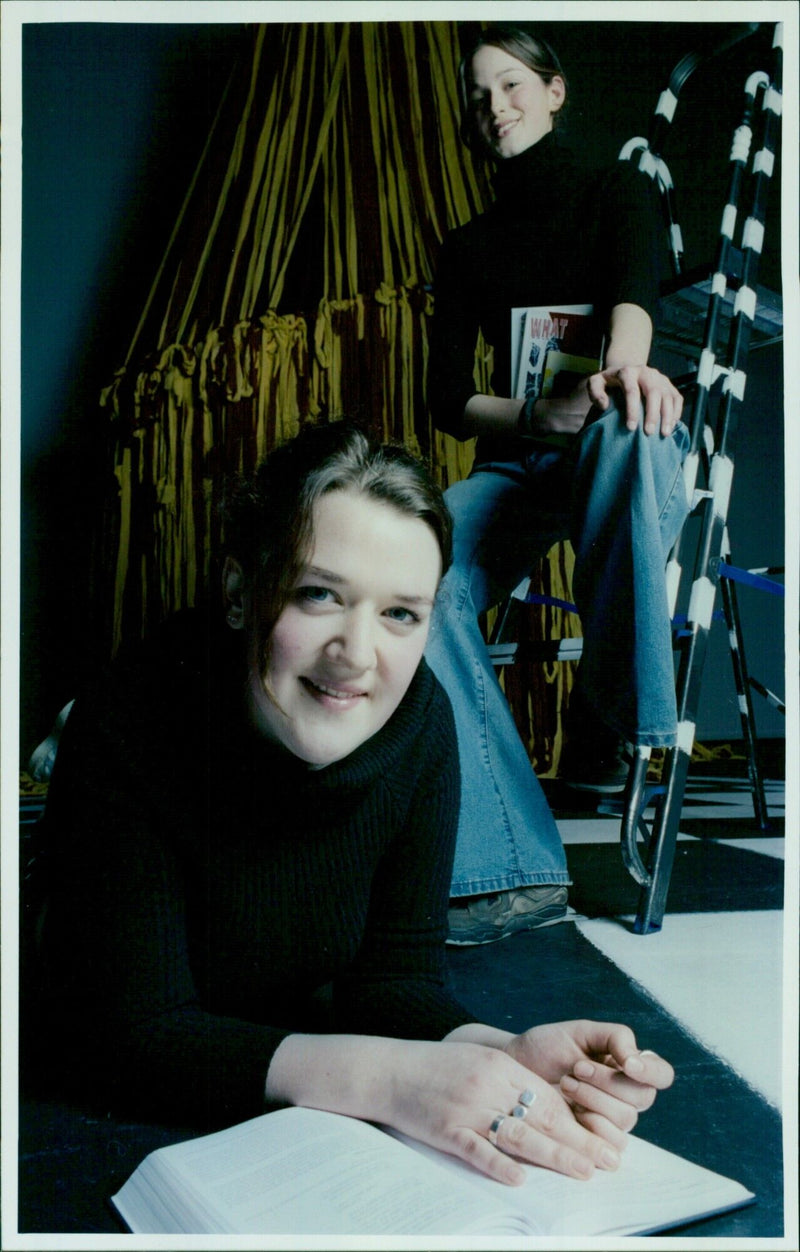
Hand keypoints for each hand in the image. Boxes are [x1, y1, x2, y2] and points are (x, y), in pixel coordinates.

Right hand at [388, 1040, 623, 1186]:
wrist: (391, 1071)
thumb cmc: (438, 1068)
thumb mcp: (479, 1062)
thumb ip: (511, 1082)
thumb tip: (551, 1109)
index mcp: (499, 1066)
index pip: (549, 1095)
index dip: (580, 1119)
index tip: (605, 1137)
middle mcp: (488, 1086)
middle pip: (543, 1116)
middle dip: (580, 1140)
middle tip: (610, 1159)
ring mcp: (467, 1109)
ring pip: (519, 1134)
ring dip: (555, 1155)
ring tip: (584, 1171)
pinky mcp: (447, 1131)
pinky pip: (477, 1150)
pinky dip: (499, 1165)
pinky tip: (520, 1178)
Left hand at [504, 1021, 673, 1149]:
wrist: (515, 1070)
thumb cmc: (547, 1048)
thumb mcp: (581, 1032)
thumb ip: (615, 1038)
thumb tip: (637, 1060)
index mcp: (628, 1066)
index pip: (661, 1074)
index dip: (651, 1072)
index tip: (628, 1065)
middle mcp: (626, 1094)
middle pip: (642, 1097)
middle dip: (607, 1081)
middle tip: (576, 1068)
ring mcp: (612, 1119)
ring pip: (626, 1119)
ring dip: (594, 1100)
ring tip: (566, 1084)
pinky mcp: (595, 1140)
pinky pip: (611, 1142)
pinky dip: (590, 1124)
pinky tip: (570, 1109)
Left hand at [587, 365, 682, 435]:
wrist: (626, 372)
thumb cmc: (610, 382)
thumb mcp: (596, 383)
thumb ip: (595, 392)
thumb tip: (604, 405)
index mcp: (628, 372)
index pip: (632, 391)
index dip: (632, 410)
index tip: (631, 428)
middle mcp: (647, 372)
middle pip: (654, 392)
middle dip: (652, 414)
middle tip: (649, 433)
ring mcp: (660, 378)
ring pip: (668, 396)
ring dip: (668, 415)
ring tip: (664, 433)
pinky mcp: (669, 385)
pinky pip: (677, 398)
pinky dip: (676, 412)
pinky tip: (671, 425)